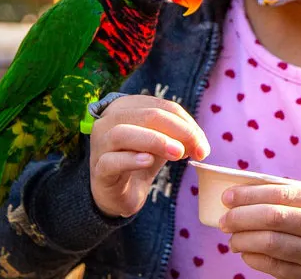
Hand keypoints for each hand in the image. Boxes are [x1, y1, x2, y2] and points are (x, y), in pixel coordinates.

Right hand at [88, 95, 209, 217]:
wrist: (118, 193)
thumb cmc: (141, 161)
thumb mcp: (163, 144)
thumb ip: (180, 137)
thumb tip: (199, 144)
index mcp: (127, 107)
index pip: (163, 107)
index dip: (187, 123)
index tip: (202, 146)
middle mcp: (108, 121)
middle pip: (147, 115)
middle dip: (178, 131)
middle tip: (196, 150)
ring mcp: (99, 145)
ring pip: (123, 133)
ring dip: (156, 141)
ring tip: (178, 154)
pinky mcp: (97, 170)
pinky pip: (111, 161)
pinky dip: (132, 159)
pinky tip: (148, 162)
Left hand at [220, 183, 300, 278]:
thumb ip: (288, 198)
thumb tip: (242, 194)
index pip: (281, 193)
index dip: (250, 194)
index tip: (227, 196)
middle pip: (274, 217)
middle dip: (241, 217)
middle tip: (224, 221)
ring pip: (271, 243)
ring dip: (243, 240)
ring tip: (232, 239)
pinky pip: (273, 266)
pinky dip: (252, 258)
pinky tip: (246, 252)